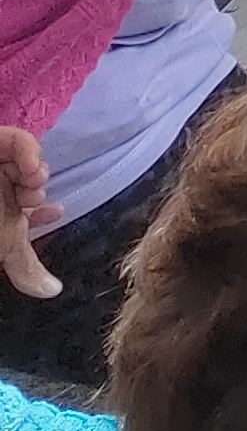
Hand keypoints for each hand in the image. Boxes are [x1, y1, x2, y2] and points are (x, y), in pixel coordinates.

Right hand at [0, 126, 59, 301]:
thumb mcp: (2, 246)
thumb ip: (24, 266)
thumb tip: (52, 291)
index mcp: (0, 213)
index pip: (25, 212)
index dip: (43, 213)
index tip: (57, 211)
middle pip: (28, 184)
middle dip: (36, 190)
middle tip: (34, 197)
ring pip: (26, 162)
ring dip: (36, 172)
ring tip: (32, 182)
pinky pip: (17, 139)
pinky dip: (29, 151)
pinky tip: (31, 166)